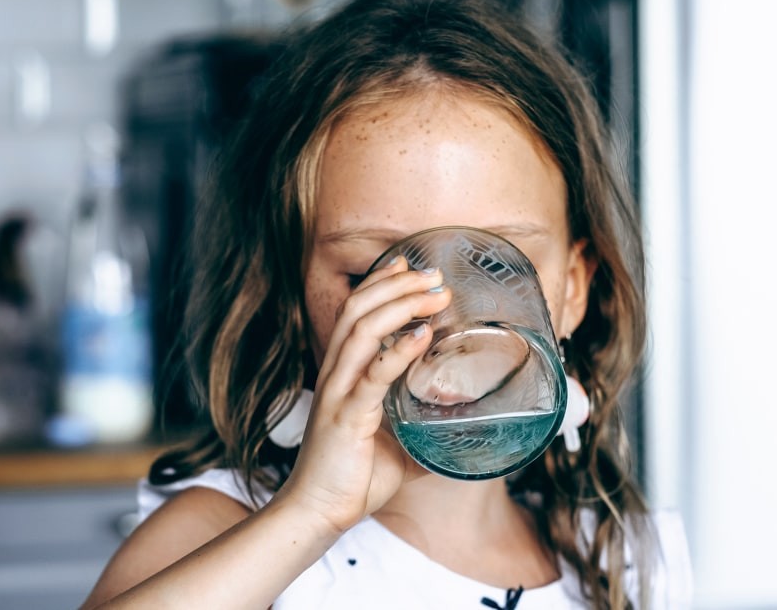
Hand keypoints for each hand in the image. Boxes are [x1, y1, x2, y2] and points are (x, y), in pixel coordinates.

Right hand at [277, 258, 450, 533]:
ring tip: (435, 295)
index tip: (408, 264)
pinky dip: (399, 350)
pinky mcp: (347, 417)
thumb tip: (457, 430)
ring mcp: (339, 393)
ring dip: (402, 305)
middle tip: (434, 273)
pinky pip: (373, 375)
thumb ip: (420, 430)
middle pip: (358, 309)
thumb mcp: (397, 446)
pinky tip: (423, 335)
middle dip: (397, 283)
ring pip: (362, 330)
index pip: (355, 312)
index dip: (380, 282)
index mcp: (342, 374)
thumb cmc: (352, 479)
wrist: (318, 513)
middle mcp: (336, 374)